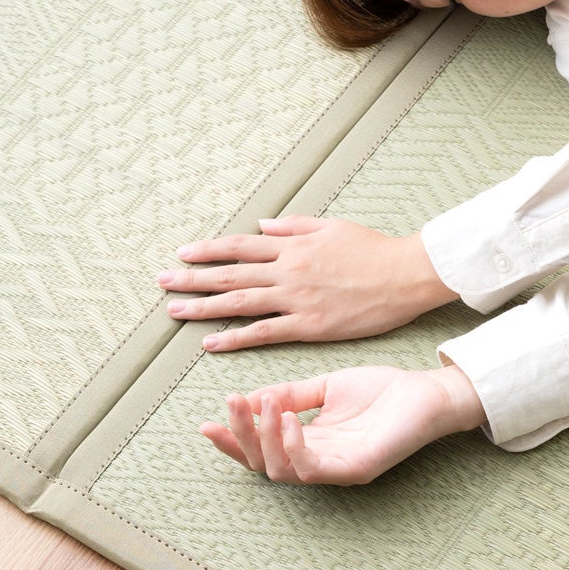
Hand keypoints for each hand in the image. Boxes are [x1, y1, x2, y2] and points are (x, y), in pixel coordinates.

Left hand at [159, 216, 455, 350]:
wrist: (406, 275)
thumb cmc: (374, 249)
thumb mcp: (333, 226)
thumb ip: (296, 226)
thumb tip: (263, 225)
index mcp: (293, 245)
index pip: (240, 246)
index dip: (209, 250)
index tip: (183, 253)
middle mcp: (288, 271)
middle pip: (230, 274)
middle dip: (192, 278)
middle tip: (162, 282)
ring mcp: (297, 299)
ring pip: (239, 303)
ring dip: (202, 308)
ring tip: (174, 312)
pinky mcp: (310, 326)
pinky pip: (264, 333)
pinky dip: (234, 338)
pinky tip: (210, 344)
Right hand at [202, 364, 486, 484]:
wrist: (428, 392)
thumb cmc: (383, 391)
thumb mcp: (327, 387)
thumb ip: (292, 394)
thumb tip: (254, 398)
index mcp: (311, 443)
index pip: (262, 451)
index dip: (233, 440)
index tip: (207, 423)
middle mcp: (320, 462)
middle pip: (263, 465)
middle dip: (240, 437)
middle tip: (231, 405)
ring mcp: (337, 470)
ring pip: (282, 470)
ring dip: (264, 438)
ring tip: (261, 406)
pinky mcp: (357, 470)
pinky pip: (313, 468)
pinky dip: (293, 444)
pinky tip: (287, 419)